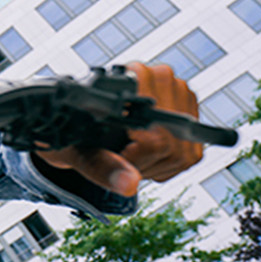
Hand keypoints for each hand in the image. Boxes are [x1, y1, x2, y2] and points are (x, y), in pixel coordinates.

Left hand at [34, 61, 203, 196]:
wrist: (74, 115)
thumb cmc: (70, 128)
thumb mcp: (75, 148)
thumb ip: (102, 166)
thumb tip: (129, 185)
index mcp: (136, 76)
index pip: (154, 137)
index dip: (133, 158)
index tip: (113, 154)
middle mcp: (164, 78)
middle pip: (171, 146)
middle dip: (142, 163)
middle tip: (117, 153)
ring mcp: (181, 93)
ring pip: (182, 153)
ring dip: (153, 164)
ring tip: (127, 150)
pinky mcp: (191, 112)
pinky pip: (189, 155)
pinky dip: (164, 164)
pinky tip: (142, 152)